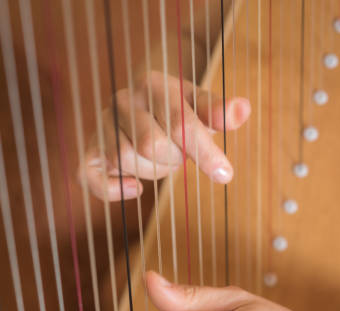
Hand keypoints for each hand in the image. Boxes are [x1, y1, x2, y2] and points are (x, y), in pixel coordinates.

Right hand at [83, 71, 250, 201]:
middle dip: (172, 159)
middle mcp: (123, 101)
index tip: (226, 175)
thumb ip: (218, 111)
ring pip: (126, 159)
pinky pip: (91, 177)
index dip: (205, 152)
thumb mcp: (200, 108)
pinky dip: (112, 190)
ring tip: (158, 160)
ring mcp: (103, 125)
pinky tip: (136, 189)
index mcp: (154, 84)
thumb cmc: (177, 112)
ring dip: (151, 171)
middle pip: (152, 145)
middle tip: (177, 155)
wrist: (142, 108)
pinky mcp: (91, 152)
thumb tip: (242, 109)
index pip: (180, 122)